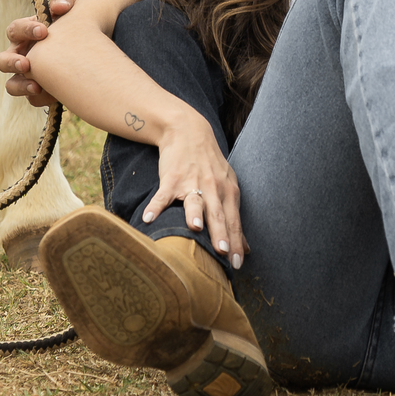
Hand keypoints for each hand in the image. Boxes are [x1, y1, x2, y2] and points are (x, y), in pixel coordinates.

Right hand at [0, 0, 76, 106]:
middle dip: (12, 63)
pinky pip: (33, 99)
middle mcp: (20, 55)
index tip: (43, 31)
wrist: (89, 49)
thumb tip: (58, 7)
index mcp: (24, 34)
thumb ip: (63, 2)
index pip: (14, 30)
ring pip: (11, 85)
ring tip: (36, 87)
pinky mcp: (39, 92)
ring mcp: (27, 76)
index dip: (25, 30)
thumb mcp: (70, 11)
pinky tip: (56, 94)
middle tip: (26, 64)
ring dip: (21, 86)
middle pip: (2, 61)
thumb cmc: (72, 26)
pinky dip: (42, 98)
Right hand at [146, 114, 246, 267]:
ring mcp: (191, 182)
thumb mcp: (227, 186)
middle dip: (221, 233)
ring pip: (194, 201)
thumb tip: (246, 248)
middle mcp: (213, 187)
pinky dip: (155, 206)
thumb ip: (234, 217)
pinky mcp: (171, 178)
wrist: (188, 132)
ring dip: (194, 214)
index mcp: (228, 192)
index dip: (237, 242)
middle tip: (223, 252)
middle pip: (217, 214)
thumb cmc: (210, 165)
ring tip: (194, 229)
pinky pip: (163, 195)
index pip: (234, 220)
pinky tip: (148, 219)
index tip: (238, 263)